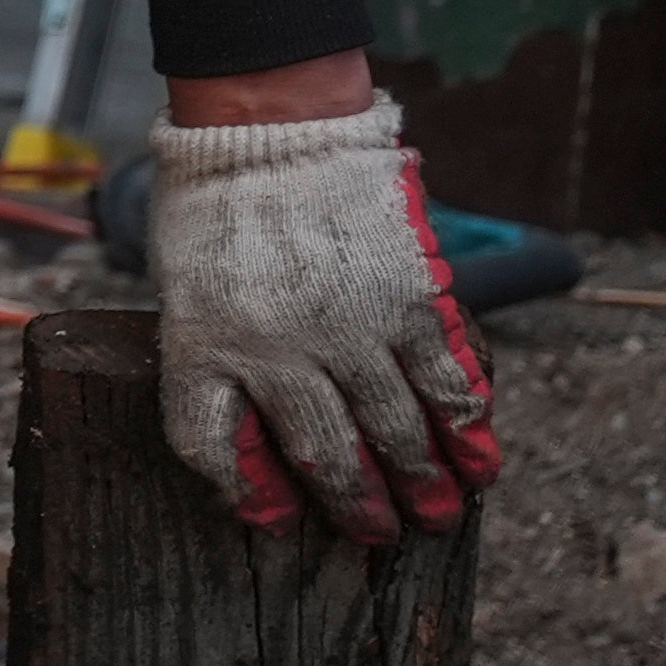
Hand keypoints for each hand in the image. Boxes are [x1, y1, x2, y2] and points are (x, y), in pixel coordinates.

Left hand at [144, 92, 497, 538]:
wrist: (270, 130)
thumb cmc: (214, 209)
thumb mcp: (183, 290)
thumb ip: (209, 358)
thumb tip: (244, 433)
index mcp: (209, 345)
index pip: (217, 444)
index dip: (251, 492)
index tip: (279, 524)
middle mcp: (279, 350)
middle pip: (325, 452)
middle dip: (360, 504)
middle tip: (385, 536)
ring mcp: (350, 327)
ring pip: (396, 427)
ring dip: (424, 479)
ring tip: (441, 514)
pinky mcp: (409, 298)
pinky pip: (446, 376)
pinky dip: (467, 424)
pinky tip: (482, 457)